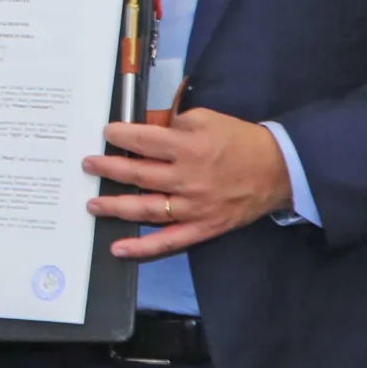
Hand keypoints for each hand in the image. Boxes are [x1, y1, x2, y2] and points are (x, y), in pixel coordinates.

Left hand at [87, 110, 292, 258]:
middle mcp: (187, 179)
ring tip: (92, 204)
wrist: (279, 169)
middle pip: (138, 175)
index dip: (120, 136)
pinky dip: (142, 247)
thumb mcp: (205, 119)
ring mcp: (194, 207)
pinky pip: (168, 241)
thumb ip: (171, 123)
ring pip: (146, 209)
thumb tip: (142, 129)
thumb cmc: (239, 140)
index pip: (143, 141)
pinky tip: (118, 248)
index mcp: (188, 147)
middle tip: (88, 165)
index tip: (106, 134)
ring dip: (115, 207)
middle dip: (108, 169)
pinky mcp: (203, 228)